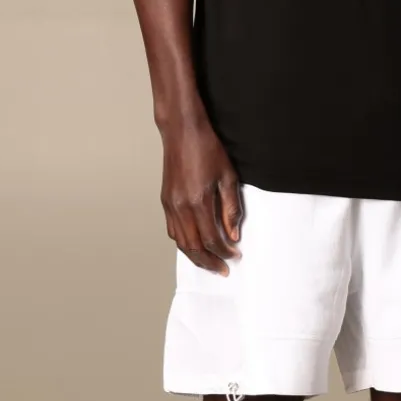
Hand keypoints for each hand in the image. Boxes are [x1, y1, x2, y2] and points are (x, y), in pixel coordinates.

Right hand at [160, 119, 241, 274]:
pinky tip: (195, 245)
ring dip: (195, 256)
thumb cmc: (207, 149)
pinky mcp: (166, 200)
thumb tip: (233, 235)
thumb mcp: (228, 177)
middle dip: (209, 262)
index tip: (235, 256)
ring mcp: (170, 205)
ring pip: (181, 242)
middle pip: (193, 247)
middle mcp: (180, 207)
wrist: (182, 130)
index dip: (224, 252)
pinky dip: (184, 243)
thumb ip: (231, 209)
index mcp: (197, 202)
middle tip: (222, 270)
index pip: (211, 239)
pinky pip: (173, 230)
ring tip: (209, 262)